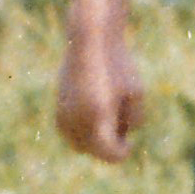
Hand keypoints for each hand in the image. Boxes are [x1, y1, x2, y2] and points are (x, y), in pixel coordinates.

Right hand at [55, 0, 141, 161]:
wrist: (89, 40)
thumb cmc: (117, 64)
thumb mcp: (136, 92)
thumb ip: (134, 120)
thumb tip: (124, 134)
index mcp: (98, 116)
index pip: (109, 153)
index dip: (122, 152)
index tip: (129, 144)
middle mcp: (77, 118)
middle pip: (94, 152)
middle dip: (107, 147)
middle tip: (120, 130)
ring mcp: (64, 112)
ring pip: (77, 144)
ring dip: (92, 141)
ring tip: (106, 118)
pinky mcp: (58, 105)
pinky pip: (68, 132)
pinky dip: (80, 131)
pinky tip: (93, 112)